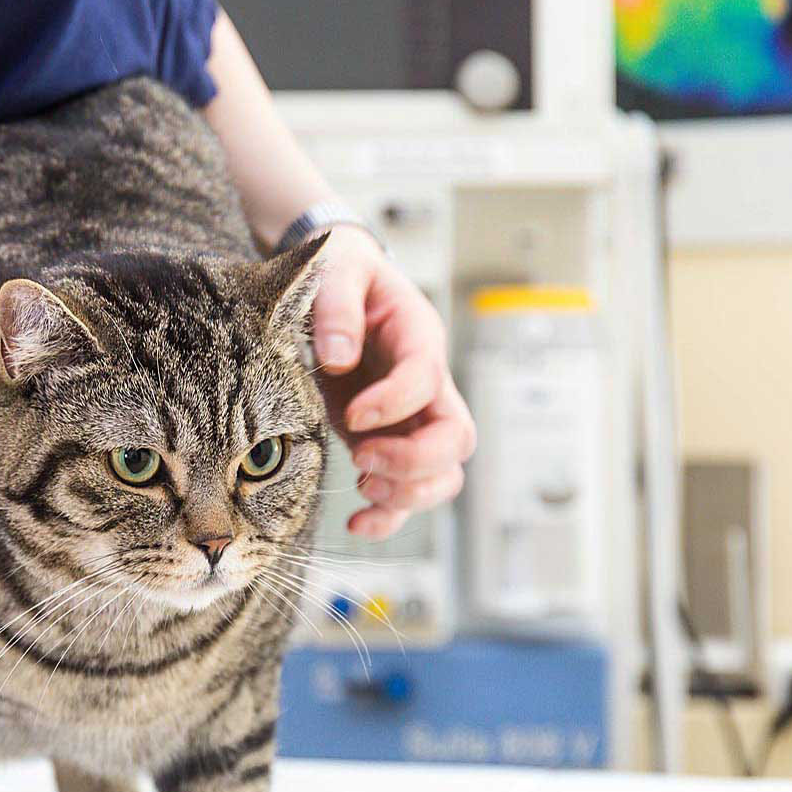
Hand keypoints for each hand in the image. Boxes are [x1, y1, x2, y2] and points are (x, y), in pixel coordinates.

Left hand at [310, 226, 476, 538]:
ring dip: (408, 494)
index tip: (353, 417)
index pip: (427, 379)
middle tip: (362, 458)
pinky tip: (355, 523)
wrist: (335, 283)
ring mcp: (411, 419)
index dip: (396, 404)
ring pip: (444, 474)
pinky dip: (389, 518)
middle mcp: (426, 384)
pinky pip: (408, 492)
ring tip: (362, 484)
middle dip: (414, 461)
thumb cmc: (340, 272)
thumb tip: (338, 356)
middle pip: (456, 438)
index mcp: (417, 337)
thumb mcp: (335, 269)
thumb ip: (336, 306)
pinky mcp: (388, 441)